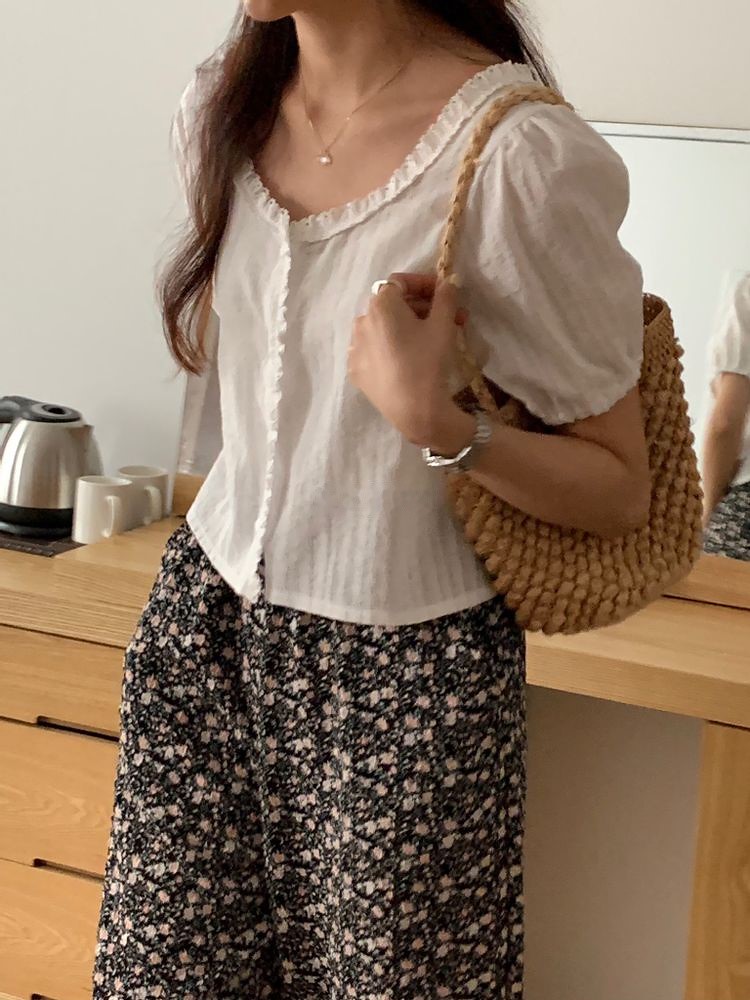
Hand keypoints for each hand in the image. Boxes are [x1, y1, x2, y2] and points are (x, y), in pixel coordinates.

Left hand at [348, 272, 468, 445]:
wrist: (415, 410)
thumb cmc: (429, 361)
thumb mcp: (443, 325)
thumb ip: (446, 296)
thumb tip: (449, 280)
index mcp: (380, 305)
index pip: (400, 282)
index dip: (424, 284)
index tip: (444, 294)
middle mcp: (361, 321)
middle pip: (391, 306)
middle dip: (420, 308)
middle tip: (447, 319)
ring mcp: (355, 348)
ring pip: (381, 328)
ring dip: (404, 327)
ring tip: (427, 340)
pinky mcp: (356, 371)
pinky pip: (373, 350)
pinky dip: (389, 348)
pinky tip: (407, 359)